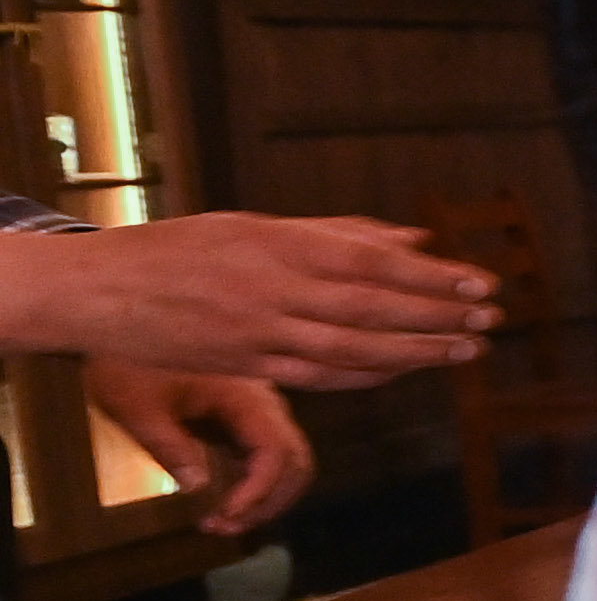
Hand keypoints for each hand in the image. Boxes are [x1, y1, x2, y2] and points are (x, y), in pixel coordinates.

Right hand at [0, 213, 494, 388]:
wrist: (101, 291)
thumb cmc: (183, 248)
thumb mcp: (256, 224)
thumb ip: (338, 232)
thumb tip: (415, 235)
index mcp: (279, 246)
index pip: (374, 263)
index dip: (432, 276)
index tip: (481, 282)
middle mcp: (275, 291)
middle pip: (375, 308)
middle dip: (439, 315)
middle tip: (493, 317)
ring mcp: (262, 334)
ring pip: (356, 349)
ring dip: (418, 352)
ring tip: (468, 348)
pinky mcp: (249, 367)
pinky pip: (323, 376)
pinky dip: (371, 374)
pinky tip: (408, 370)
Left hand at [87, 360, 309, 533]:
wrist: (125, 325)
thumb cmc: (127, 363)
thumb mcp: (137, 406)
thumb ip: (170, 446)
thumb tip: (199, 488)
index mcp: (244, 397)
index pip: (276, 454)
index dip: (257, 493)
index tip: (223, 517)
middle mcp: (264, 402)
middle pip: (297, 462)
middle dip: (268, 503)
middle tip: (224, 527)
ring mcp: (259, 407)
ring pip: (290, 460)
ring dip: (267, 497)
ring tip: (224, 521)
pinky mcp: (246, 413)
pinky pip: (269, 453)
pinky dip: (257, 483)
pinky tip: (225, 499)